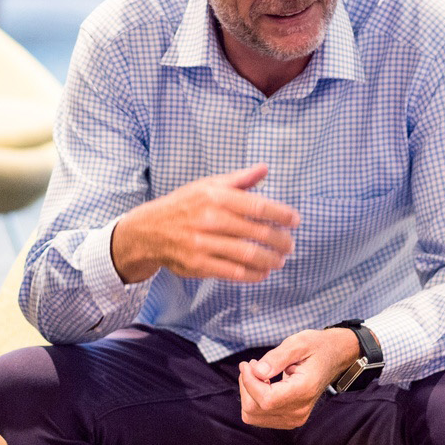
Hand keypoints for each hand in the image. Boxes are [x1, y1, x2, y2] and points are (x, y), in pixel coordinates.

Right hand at [110, 165, 299, 283]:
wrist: (149, 230)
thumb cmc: (184, 205)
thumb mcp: (208, 185)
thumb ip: (239, 179)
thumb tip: (264, 169)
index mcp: (215, 196)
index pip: (258, 205)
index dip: (282, 214)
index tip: (295, 221)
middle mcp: (210, 219)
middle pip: (257, 232)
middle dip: (280, 240)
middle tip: (290, 244)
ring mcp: (203, 243)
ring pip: (248, 255)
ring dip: (270, 260)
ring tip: (280, 260)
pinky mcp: (199, 265)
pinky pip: (233, 273)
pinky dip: (253, 275)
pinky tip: (263, 272)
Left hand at [237, 328, 360, 428]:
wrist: (335, 357)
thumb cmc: (316, 347)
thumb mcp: (298, 343)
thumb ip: (276, 358)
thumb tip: (257, 372)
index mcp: (304, 390)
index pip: (266, 399)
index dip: (249, 382)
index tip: (247, 364)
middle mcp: (299, 410)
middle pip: (255, 409)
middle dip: (246, 385)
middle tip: (253, 364)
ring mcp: (295, 418)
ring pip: (253, 416)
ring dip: (248, 394)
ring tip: (257, 373)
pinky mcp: (290, 419)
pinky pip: (259, 417)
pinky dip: (254, 400)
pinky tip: (262, 384)